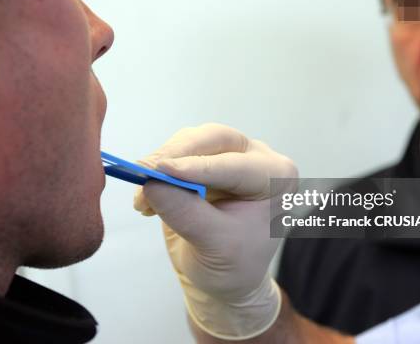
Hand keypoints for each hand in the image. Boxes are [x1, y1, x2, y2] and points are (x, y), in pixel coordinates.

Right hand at [134, 123, 297, 339]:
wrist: (226, 278)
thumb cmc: (234, 265)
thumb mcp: (216, 246)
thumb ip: (186, 213)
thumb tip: (152, 184)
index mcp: (276, 178)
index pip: (236, 166)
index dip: (198, 167)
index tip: (163, 170)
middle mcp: (256, 159)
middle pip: (214, 140)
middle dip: (177, 155)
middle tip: (146, 173)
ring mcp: (230, 156)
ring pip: (190, 141)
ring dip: (161, 164)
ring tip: (143, 200)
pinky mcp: (203, 159)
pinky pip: (176, 152)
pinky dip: (157, 172)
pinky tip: (146, 200)